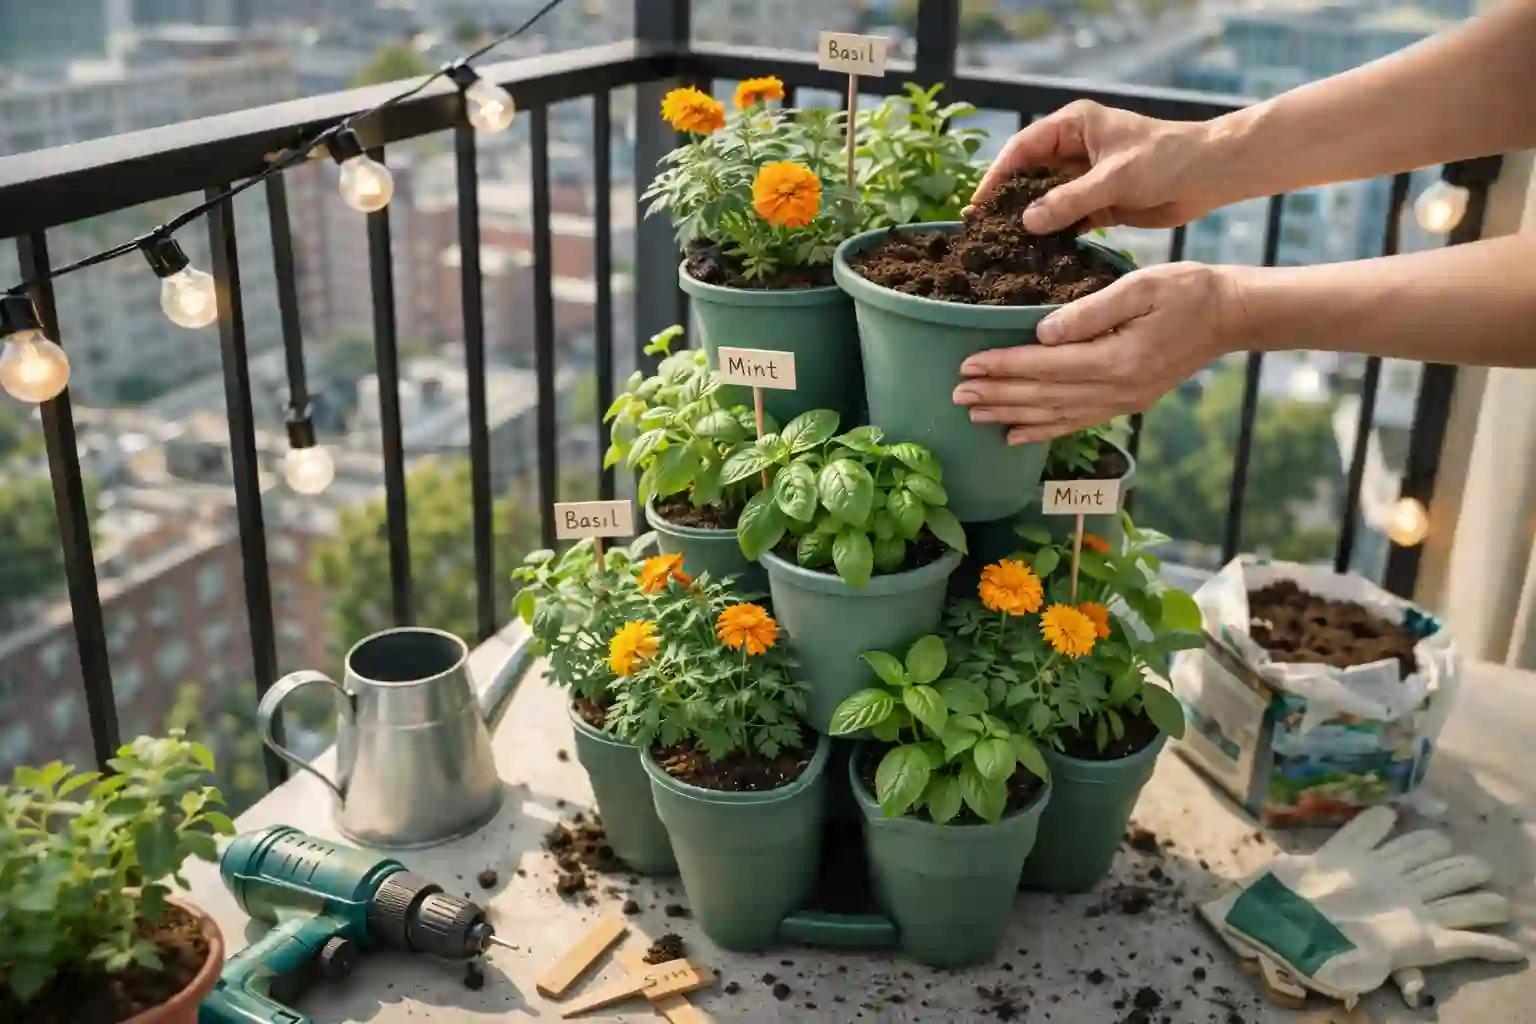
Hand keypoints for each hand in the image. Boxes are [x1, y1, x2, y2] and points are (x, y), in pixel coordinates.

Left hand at [950, 262, 1246, 443]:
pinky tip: (1015, 435)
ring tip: (974, 415)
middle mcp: (1117, 390)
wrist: (1230, 316)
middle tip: (956, 395)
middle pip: (1044, 397)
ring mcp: (1122, 402)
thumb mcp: (1140, 286)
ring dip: (1011, 415)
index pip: (1046, 366)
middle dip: (997, 395)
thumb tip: (1042, 332)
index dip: (1004, 366)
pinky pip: (1077, 423)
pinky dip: (1043, 431)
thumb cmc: (1187, 291)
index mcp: (1117, 359)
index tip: (968, 365)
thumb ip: (1090, 311)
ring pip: (1055, 415)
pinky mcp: (1127, 404)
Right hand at [971, 100, 1229, 233]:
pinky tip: (1036, 255)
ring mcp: (1084, 177)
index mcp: (1073, 125)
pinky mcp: (1097, 203)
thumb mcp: (1115, 178)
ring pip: (1044, 201)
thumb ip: (1070, 200)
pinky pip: (1065, 220)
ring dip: (1028, 222)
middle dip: (1007, 202)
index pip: (1022, 148)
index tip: (978, 205)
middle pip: (1028, 176)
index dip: (997, 176)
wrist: (1210, 175)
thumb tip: (1026, 222)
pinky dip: (1052, 235)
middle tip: (982, 231)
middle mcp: (1073, 149)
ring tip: (1002, 248)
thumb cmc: (1167, 160)